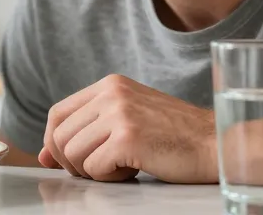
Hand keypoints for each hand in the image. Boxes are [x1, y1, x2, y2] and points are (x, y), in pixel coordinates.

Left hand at [39, 74, 216, 183]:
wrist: (217, 144)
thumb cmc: (175, 138)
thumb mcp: (127, 120)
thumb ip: (88, 130)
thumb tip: (45, 154)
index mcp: (109, 85)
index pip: (57, 113)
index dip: (52, 141)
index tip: (59, 160)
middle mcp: (111, 93)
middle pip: (58, 135)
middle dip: (70, 162)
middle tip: (97, 169)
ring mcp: (119, 113)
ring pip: (72, 153)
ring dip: (91, 170)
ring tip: (121, 167)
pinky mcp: (128, 137)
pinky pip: (93, 167)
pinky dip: (108, 177)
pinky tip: (132, 170)